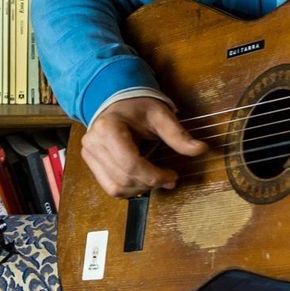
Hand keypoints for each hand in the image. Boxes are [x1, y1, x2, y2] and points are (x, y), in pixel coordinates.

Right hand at [80, 95, 207, 197]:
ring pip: (116, 188)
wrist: (117, 101)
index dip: (155, 176)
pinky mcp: (91, 163)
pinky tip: (142, 180)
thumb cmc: (138, 107)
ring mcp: (89, 155)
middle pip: (124, 178)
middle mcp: (93, 143)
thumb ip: (178, 134)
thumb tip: (200, 149)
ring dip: (140, 189)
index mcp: (108, 128)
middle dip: (150, 183)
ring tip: (156, 179)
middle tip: (169, 179)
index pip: (131, 164)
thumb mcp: (160, 115)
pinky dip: (129, 189)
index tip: (173, 176)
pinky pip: (110, 187)